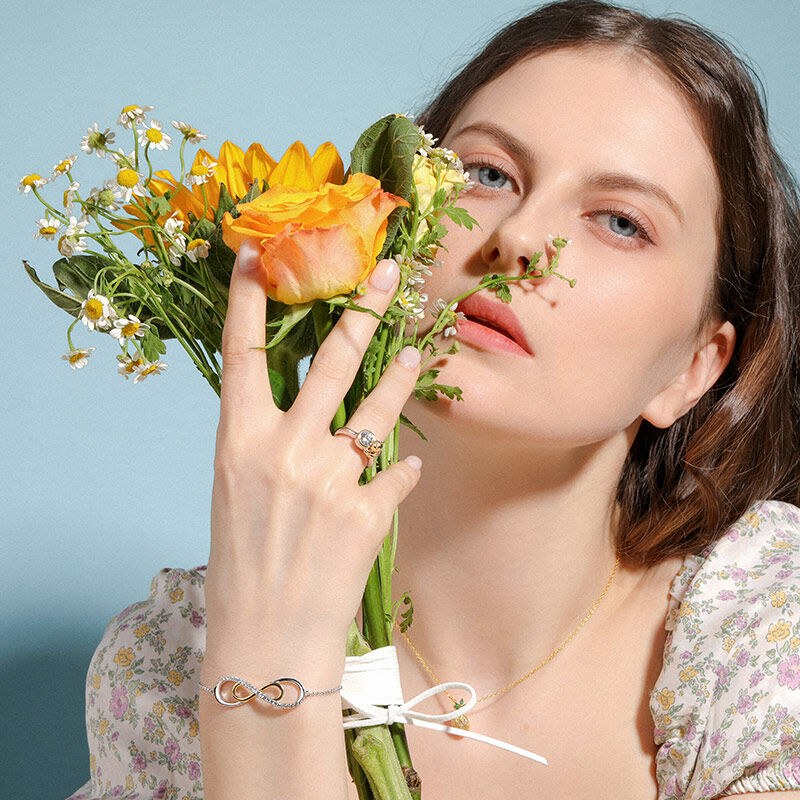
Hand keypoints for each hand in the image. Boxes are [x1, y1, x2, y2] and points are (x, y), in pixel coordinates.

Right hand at [204, 240, 422, 680]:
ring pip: (378, 406)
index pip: (241, 352)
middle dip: (363, 308)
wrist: (266, 636)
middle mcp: (284, 448)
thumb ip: (267, 441)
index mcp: (239, 440)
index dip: (247, 299)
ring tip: (418, 352)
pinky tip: (406, 470)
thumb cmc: (243, 562)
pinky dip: (402, 468)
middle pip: (332, 359)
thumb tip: (306, 407)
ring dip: (402, 375)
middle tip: (387, 272)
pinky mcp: (367, 511)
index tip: (258, 253)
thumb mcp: (237, 489)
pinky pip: (397, 472)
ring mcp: (329, 478)